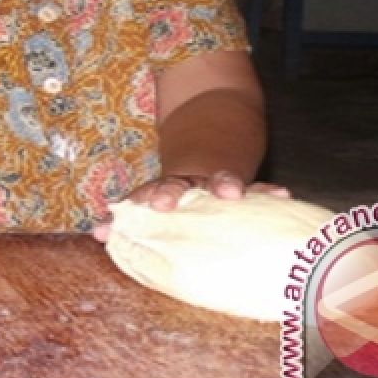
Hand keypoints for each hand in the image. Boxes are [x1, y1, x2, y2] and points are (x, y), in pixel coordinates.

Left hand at [91, 170, 289, 242]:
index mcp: (165, 191)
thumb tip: (96, 233)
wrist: (214, 143)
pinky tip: (281, 195)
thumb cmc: (183, 196)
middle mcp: (188, 184)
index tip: (128, 213)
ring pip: (218, 181)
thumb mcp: (155, 202)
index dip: (135, 203)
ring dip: (222, 184)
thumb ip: (128, 221)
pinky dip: (267, 191)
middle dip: (168, 193)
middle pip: (175, 186)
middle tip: (162, 203)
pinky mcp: (247, 188)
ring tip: (230, 193)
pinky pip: (259, 189)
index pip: (144, 196)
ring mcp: (216, 184)